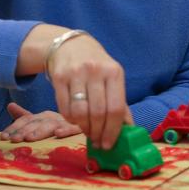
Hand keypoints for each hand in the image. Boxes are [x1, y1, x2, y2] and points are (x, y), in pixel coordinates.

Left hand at [0, 102, 81, 141]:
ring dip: (40, 131)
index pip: (27, 119)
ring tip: (30, 138)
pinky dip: (67, 129)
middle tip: (15, 139)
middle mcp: (54, 116)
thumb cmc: (62, 122)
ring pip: (52, 125)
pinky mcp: (80, 126)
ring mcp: (66, 121)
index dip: (15, 127)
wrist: (87, 112)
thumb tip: (10, 105)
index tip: (4, 136)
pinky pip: (74, 127)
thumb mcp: (42, 119)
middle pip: (38, 122)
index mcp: (44, 115)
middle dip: (25, 131)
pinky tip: (58, 133)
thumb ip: (26, 115)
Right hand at [48, 34, 132, 149]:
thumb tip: (129, 128)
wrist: (72, 45)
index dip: (113, 130)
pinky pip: (64, 108)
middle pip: (98, 112)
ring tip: (88, 131)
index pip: (116, 107)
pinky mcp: (59, 77)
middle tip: (98, 142)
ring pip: (80, 112)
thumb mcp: (112, 78)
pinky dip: (71, 120)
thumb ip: (120, 102)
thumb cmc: (97, 66)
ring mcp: (76, 73)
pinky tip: (76, 120)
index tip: (109, 144)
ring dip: (84, 128)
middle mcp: (96, 71)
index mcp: (114, 72)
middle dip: (98, 132)